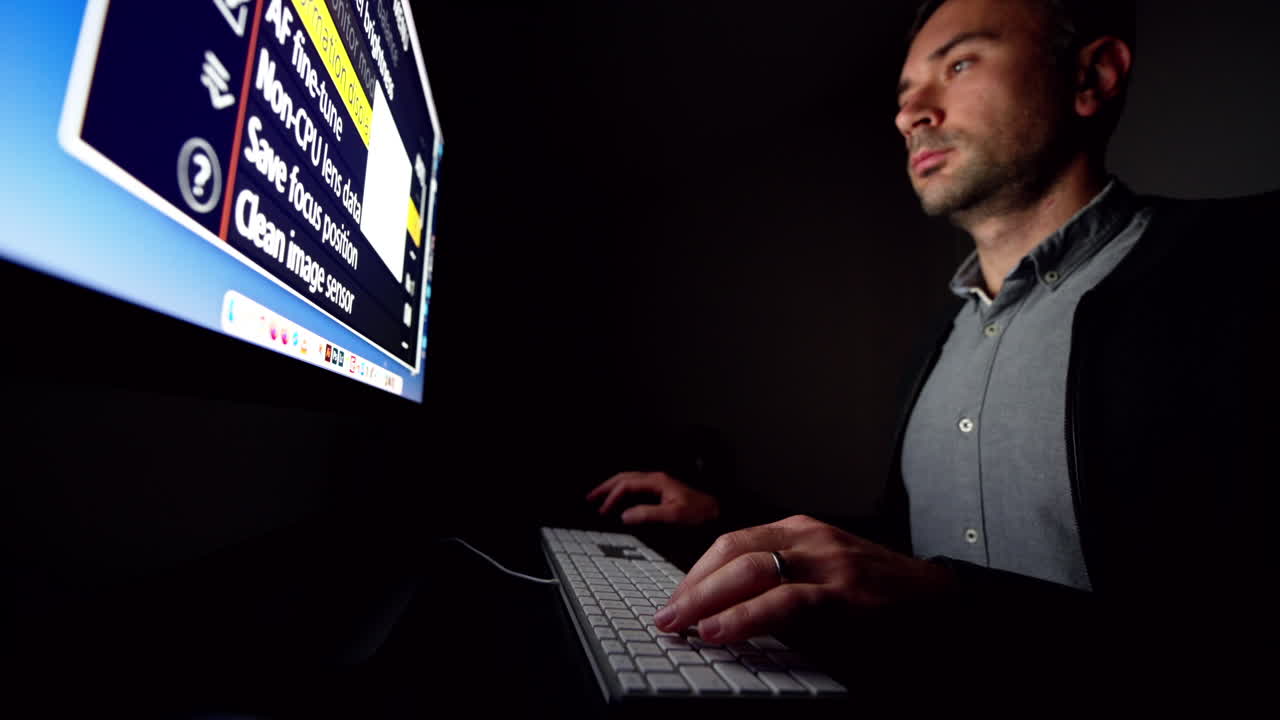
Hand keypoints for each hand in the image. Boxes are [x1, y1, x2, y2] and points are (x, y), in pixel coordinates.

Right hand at [585, 471, 719, 525]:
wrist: (718, 512)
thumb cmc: (701, 513)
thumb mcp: (674, 515)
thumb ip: (648, 514)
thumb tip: (625, 515)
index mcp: (657, 481)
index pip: (626, 485)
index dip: (611, 497)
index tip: (603, 511)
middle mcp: (657, 480)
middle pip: (624, 478)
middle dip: (605, 488)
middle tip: (590, 498)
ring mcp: (659, 484)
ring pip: (629, 481)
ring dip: (613, 489)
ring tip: (600, 499)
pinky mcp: (662, 492)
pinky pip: (636, 488)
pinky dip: (623, 493)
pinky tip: (621, 502)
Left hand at [652, 515, 955, 643]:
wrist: (937, 596)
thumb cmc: (876, 588)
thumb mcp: (821, 570)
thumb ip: (779, 578)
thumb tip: (724, 606)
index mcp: (798, 529)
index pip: (731, 542)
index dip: (696, 572)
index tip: (674, 599)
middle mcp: (808, 536)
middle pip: (732, 551)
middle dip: (692, 585)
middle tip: (665, 615)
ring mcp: (827, 560)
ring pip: (752, 570)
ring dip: (708, 599)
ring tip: (682, 624)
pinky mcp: (844, 592)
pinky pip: (784, 601)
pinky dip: (746, 616)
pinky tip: (721, 630)